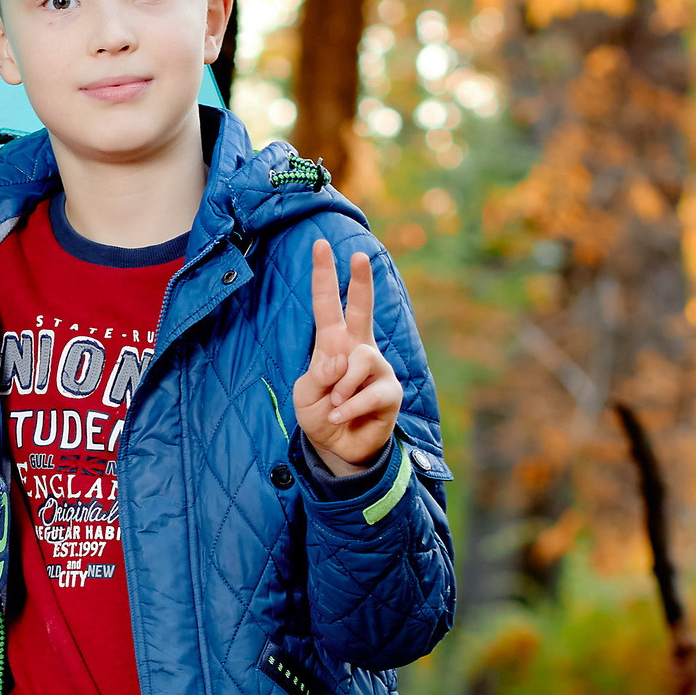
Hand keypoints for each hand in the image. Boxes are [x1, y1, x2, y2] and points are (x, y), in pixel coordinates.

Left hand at [292, 238, 401, 474]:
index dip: (324, 276)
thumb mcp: (306, 394)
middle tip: (360, 256)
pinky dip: (348, 407)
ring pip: (361, 360)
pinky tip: (340, 416)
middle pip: (361, 309)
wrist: (339, 448)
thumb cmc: (322, 413)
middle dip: (360, 283)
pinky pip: (367, 393)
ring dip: (342, 385)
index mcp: (333, 343)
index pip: (327, 305)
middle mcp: (358, 349)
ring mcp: (377, 369)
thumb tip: (340, 361)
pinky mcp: (389, 392)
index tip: (321, 246)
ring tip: (334, 403)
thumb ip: (318, 374)